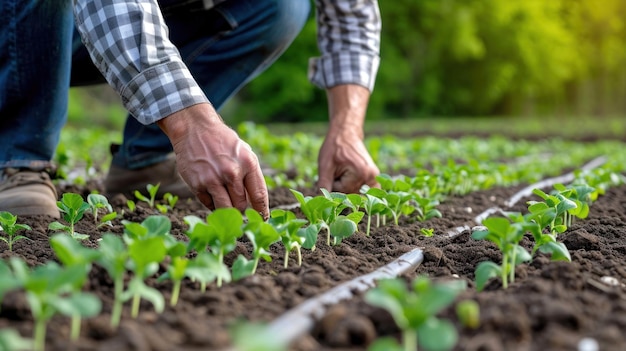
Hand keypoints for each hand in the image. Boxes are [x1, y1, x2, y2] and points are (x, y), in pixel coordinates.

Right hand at [157, 103, 268, 218]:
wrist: (195, 129)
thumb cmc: (223, 143)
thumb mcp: (244, 152)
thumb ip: (251, 176)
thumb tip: (258, 204)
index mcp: (248, 163)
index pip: (259, 196)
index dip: (262, 211)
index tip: (263, 219)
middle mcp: (231, 172)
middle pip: (242, 206)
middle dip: (242, 209)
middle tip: (239, 207)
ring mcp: (213, 180)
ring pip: (226, 209)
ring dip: (228, 210)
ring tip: (227, 204)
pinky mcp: (198, 185)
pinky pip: (209, 205)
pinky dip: (212, 203)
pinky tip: (212, 191)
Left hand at [317, 128, 378, 193]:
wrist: (345, 134)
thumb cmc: (334, 148)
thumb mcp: (325, 167)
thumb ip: (323, 186)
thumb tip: (320, 202)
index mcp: (360, 174)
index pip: (341, 192)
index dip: (333, 183)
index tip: (334, 169)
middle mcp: (371, 177)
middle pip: (350, 195)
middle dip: (340, 186)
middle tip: (339, 169)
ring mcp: (375, 177)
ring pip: (356, 194)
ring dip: (347, 187)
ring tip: (345, 171)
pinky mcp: (375, 177)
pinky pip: (365, 191)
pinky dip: (356, 189)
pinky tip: (351, 178)